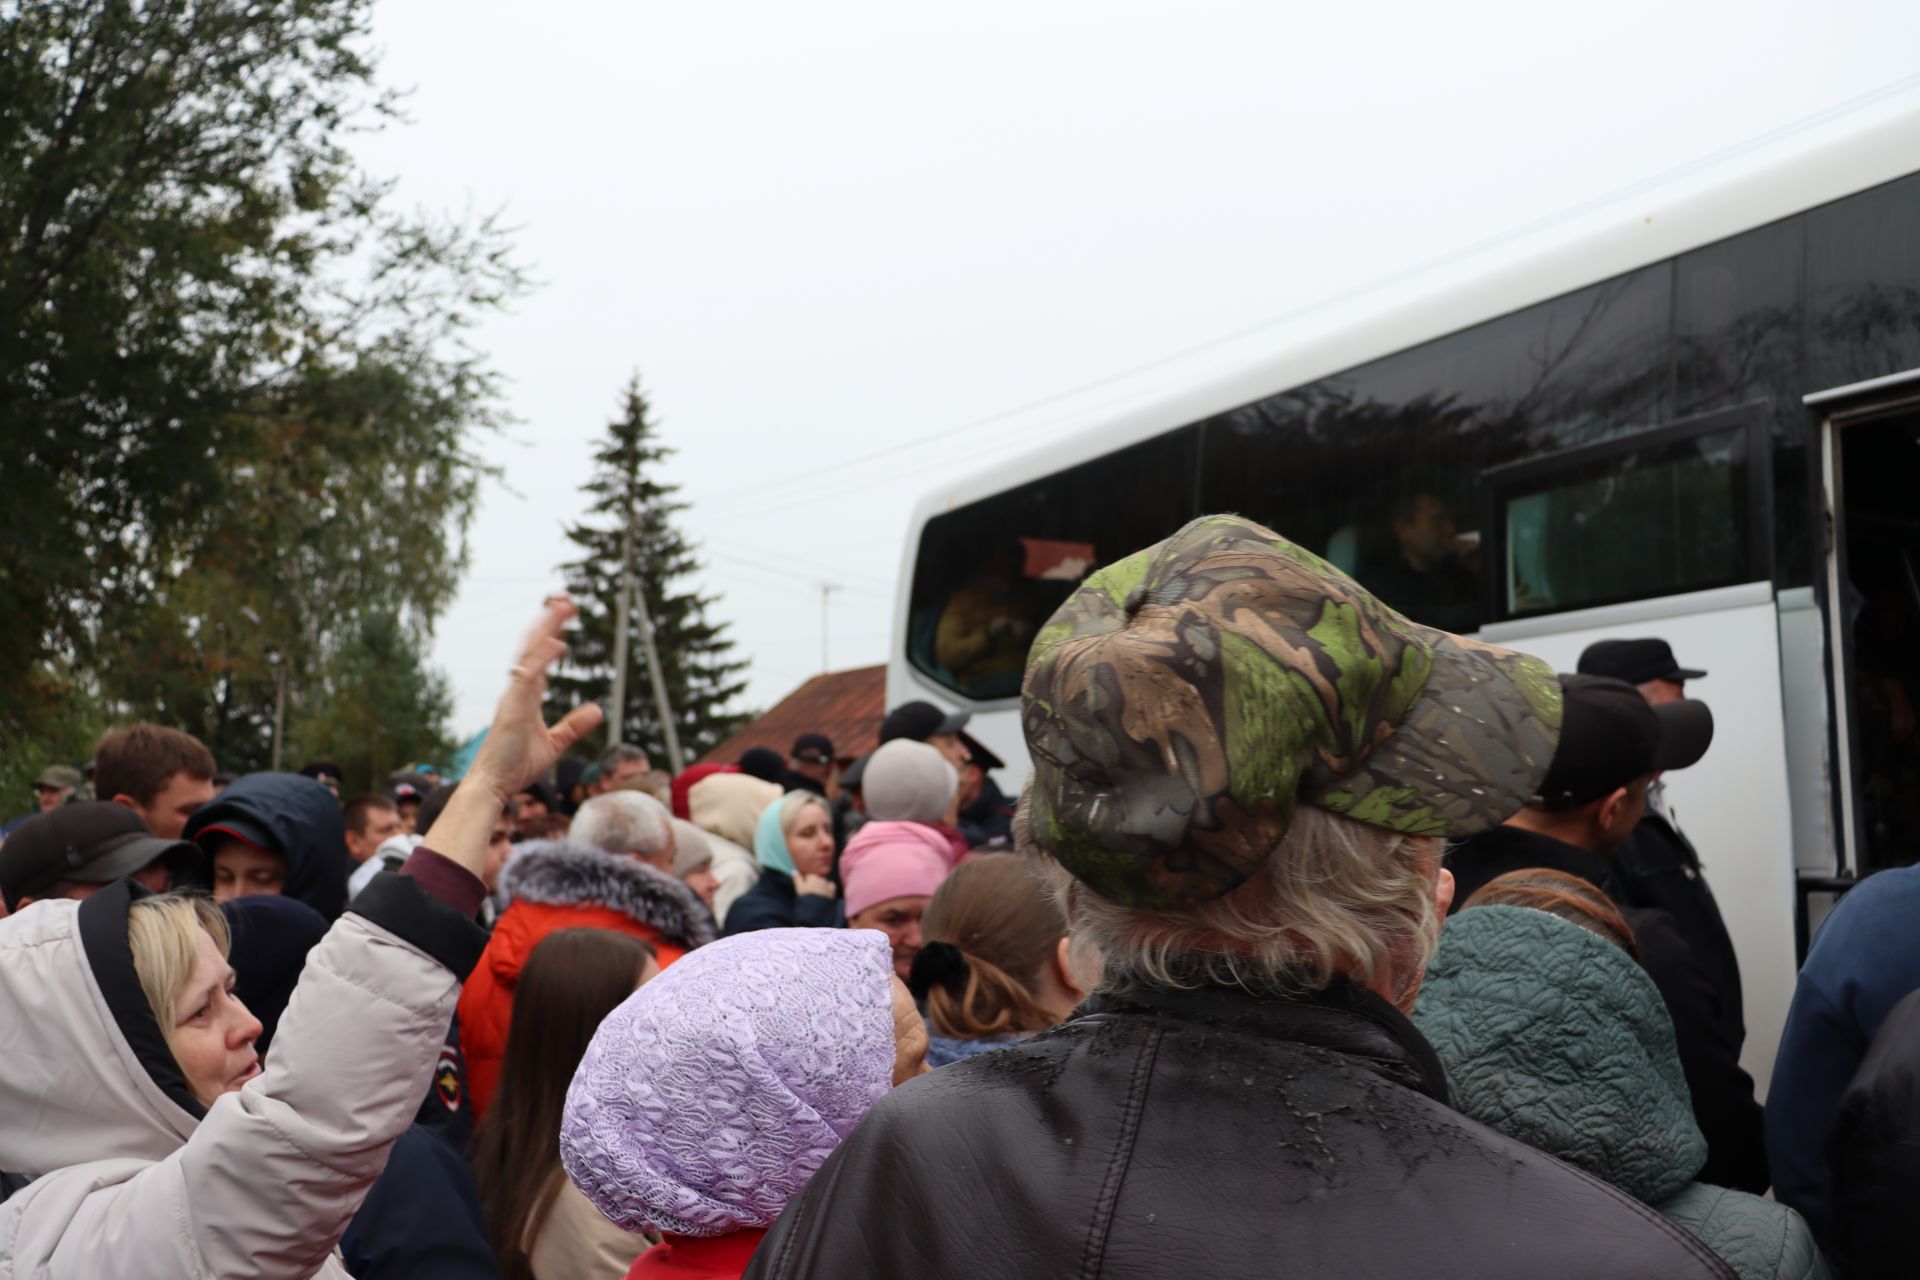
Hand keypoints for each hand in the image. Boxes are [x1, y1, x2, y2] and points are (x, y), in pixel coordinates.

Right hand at [465, 597, 604, 798]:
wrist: (494, 785)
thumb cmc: (516, 765)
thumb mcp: (555, 743)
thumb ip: (574, 726)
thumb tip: (598, 710)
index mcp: (526, 695)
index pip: (541, 656)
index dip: (553, 633)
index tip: (567, 615)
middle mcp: (518, 690)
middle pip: (534, 647)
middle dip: (550, 621)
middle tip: (568, 599)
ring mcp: (514, 697)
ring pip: (530, 655)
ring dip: (546, 629)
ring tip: (563, 606)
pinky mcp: (513, 709)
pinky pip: (528, 678)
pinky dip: (542, 659)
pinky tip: (557, 642)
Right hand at [794, 873, 837, 898]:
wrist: (816, 907)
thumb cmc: (806, 897)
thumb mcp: (799, 888)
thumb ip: (797, 878)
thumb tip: (793, 871)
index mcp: (812, 877)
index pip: (809, 877)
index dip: (806, 883)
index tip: (805, 889)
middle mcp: (821, 878)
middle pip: (817, 879)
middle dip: (815, 884)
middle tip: (812, 892)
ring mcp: (827, 884)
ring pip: (824, 882)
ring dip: (822, 885)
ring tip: (818, 894)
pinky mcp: (832, 889)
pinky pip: (832, 886)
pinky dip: (829, 888)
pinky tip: (826, 892)